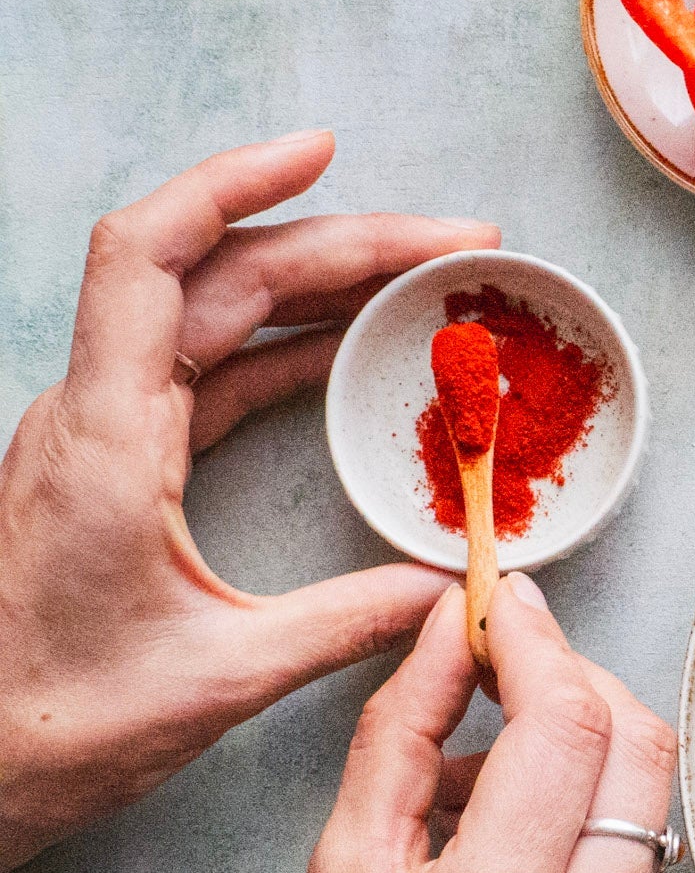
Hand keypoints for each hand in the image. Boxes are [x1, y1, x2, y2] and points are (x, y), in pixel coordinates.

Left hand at [0, 131, 500, 872]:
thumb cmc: (61, 720)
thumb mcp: (223, 676)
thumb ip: (347, 622)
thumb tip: (449, 588)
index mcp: (106, 438)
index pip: (155, 257)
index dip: (236, 182)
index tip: (327, 152)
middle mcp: (95, 413)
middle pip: (216, 276)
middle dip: (339, 241)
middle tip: (454, 242)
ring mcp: (103, 434)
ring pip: (216, 317)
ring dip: (320, 288)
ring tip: (424, 283)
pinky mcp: (118, 466)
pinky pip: (209, 374)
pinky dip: (289, 350)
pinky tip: (352, 355)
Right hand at [206, 575, 694, 872]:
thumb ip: (405, 734)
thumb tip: (457, 619)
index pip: (565, 723)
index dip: (540, 644)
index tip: (506, 610)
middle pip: (639, 745)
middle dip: (581, 687)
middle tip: (512, 687)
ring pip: (650, 805)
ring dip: (584, 772)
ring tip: (493, 817)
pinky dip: (598, 851)